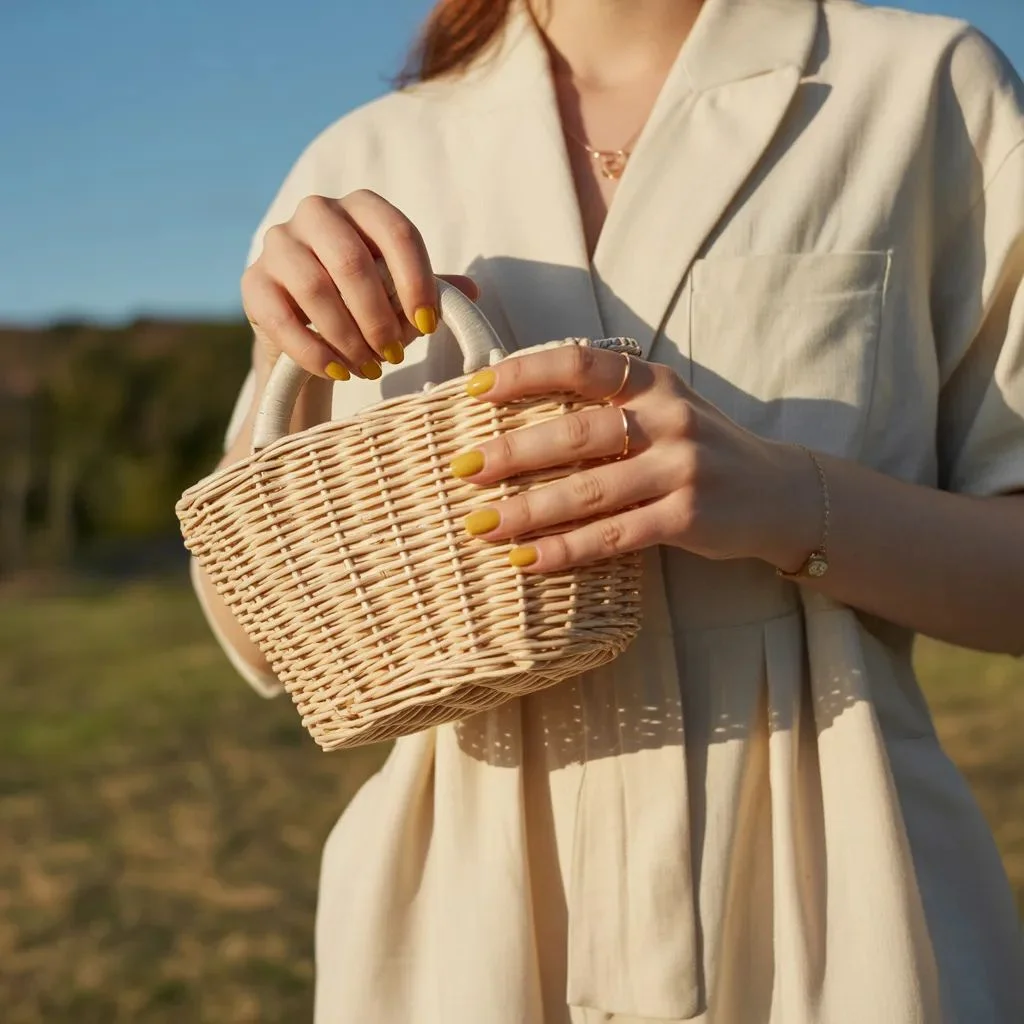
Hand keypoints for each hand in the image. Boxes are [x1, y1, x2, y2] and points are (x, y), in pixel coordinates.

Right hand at [241, 190, 477, 380]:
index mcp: (362, 208)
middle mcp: (317, 213)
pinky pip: (282, 318)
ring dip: (348, 337)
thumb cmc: (364, 304)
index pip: (397, 232)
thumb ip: (433, 290)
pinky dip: (315, 352)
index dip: (417, 281)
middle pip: (351, 260)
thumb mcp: (401, 294)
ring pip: (315, 288)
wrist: (306, 327)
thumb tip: (472, 291)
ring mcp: (278, 243)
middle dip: (378, 317)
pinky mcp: (253, 282)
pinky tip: (338, 372)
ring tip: (369, 368)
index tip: (429, 326)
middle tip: (395, 355)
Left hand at [449, 345, 820, 572]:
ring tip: (480, 525)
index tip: (472, 392)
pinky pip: (613, 537)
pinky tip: (527, 561)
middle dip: (511, 453)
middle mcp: (669, 418)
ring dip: (527, 511)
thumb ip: (609, 402)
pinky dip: (565, 551)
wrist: (778, 494)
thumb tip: (519, 412)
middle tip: (461, 470)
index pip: (579, 364)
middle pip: (576, 433)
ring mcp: (681, 469)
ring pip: (588, 492)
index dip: (522, 374)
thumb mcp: (665, 408)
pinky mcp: (687, 518)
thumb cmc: (703, 449)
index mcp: (654, 381)